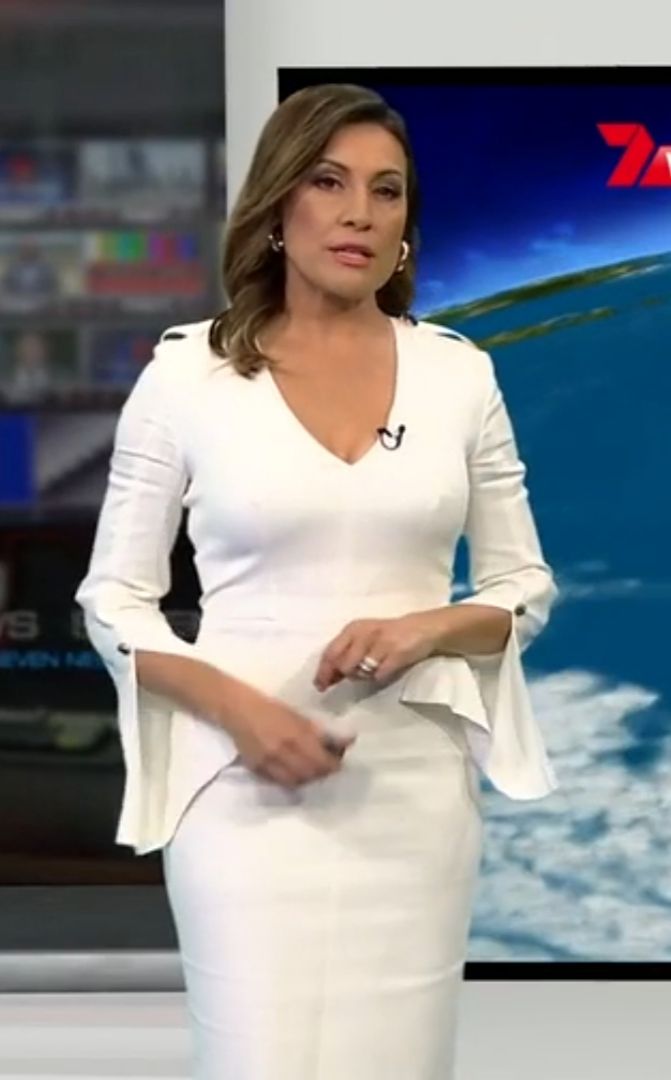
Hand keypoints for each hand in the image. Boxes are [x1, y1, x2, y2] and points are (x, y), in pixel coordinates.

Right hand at [225, 686, 355, 787]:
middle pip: (311, 774)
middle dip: (322, 773)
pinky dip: (290, 780)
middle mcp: (283, 751)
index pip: (322, 761)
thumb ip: (319, 732)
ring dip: (307, 779)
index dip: (334, 764)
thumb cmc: (271, 708)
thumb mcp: (298, 716)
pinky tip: (294, 772)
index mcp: (296, 735)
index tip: (338, 760)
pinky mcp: (257, 769)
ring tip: (311, 770)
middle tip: (327, 766)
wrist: (238, 709)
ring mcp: (268, 762)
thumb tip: (344, 741)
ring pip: (296, 782)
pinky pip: (279, 782)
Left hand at [313, 613, 437, 691]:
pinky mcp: (396, 653)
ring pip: (360, 672)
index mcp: (352, 629)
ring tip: (375, 667)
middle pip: (343, 664)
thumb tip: (325, 678)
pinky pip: (379, 675)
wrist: (421, 628)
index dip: (323, 672)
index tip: (320, 687)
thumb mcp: (362, 639)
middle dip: (346, 674)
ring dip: (364, 676)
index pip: (330, 652)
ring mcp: (380, 643)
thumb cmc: (386, 636)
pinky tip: (386, 668)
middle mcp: (364, 633)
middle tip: (353, 676)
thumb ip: (344, 655)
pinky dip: (380, 676)